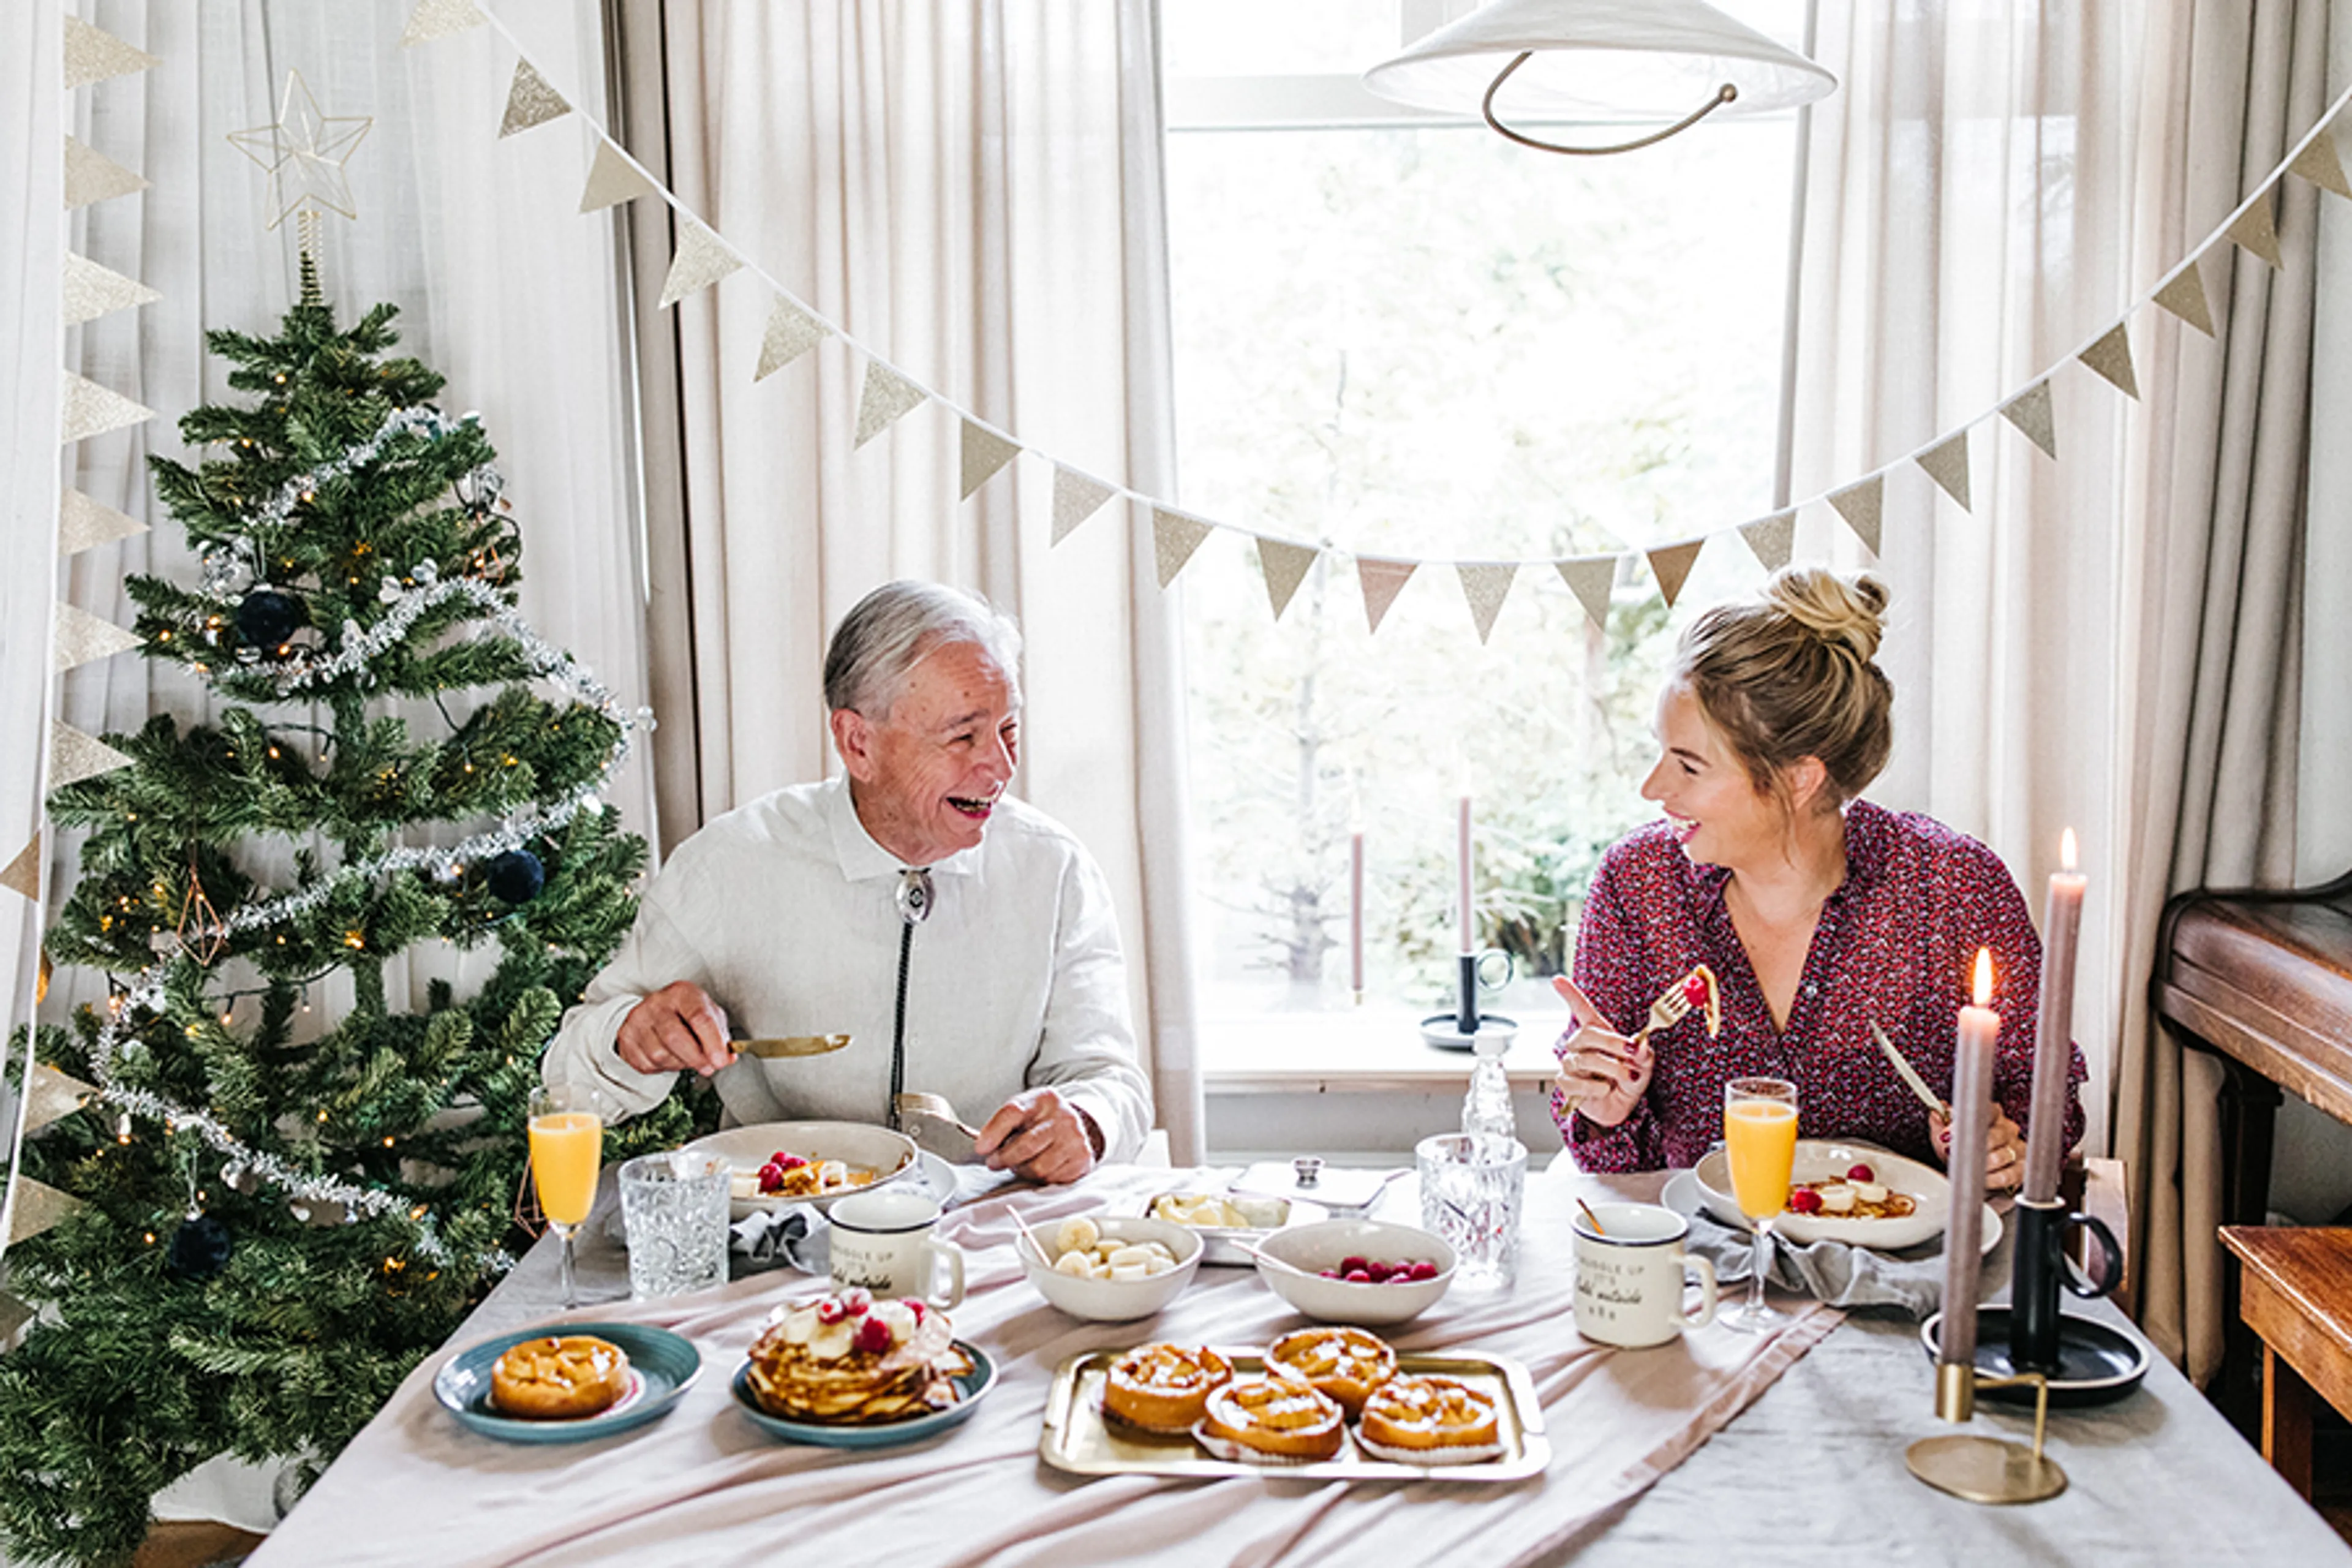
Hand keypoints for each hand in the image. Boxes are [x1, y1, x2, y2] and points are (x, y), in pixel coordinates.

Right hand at [614, 982, 734, 1077]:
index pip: (698, 1017)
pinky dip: (663, 1067)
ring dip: (679, 1064)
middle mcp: (657, 1003)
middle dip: (696, 1058)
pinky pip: (647, 1063)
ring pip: (660, 1054)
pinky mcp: (627, 1037)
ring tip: (687, 1057)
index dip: (712, 1042)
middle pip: (675, 1037)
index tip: (721, 1061)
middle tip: (709, 1067)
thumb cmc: (685, 1014)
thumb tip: (729, 1057)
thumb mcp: (708, 1015)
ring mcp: (638, 1019)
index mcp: (682, 993)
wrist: (652, 1012)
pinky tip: (669, 1056)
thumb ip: (721, 1035)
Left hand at [974, 1087, 1094, 1184]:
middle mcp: (1063, 1116)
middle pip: (1025, 1145)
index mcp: (1043, 1099)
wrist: (1075, 1125)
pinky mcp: (1082, 1159)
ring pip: (1038, 1167)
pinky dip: (1039, 1178)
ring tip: (1019, 1163)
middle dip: (1004, 1158)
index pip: (1013, 1112)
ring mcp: (1075, 1138)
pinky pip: (1052, 1178)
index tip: (980, 1148)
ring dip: (1022, 1170)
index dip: (993, 1132)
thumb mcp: (1022, 1110)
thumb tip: (982, 1146)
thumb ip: (1001, 1124)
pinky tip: (1038, 1167)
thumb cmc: (1039, 1120)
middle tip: (994, 1162)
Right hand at [1549, 976, 1652, 1128]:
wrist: (1621, 1107)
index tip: (1558, 980)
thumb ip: (1643, 1054)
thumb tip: (1640, 1045)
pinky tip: (1605, 1090)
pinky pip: (1577, 1083)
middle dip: (1612, 1043)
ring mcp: (1571, 1065)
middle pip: (1586, 1034)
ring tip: (1626, 1077)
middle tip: (1631, 1052)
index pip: (1581, 1010)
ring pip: (1584, 1060)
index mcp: (1598, 1034)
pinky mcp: (1566, 1084)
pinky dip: (1596, 1088)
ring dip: (1611, 1069)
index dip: (1570, 994)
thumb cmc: (1629, 1079)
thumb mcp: (1644, 1064)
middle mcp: (1580, 1046)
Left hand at [1930, 1105, 2026, 1191]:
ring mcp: (2017, 1149)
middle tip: (1955, 1155)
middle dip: (1972, 1147)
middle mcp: (2007, 1130)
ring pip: (2000, 1156)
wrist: (1974, 1173)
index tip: (1949, 1134)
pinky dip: (1992, 1179)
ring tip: (1967, 1168)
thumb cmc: (1962, 1151)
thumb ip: (1939, 1124)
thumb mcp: (1945, 1137)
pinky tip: (1981, 1180)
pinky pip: (2008, 1175)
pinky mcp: (2022, 1168)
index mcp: (1991, 1116)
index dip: (1966, 1123)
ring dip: (1980, 1165)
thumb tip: (1935, 1114)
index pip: (1987, 1111)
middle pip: (1995, 1135)